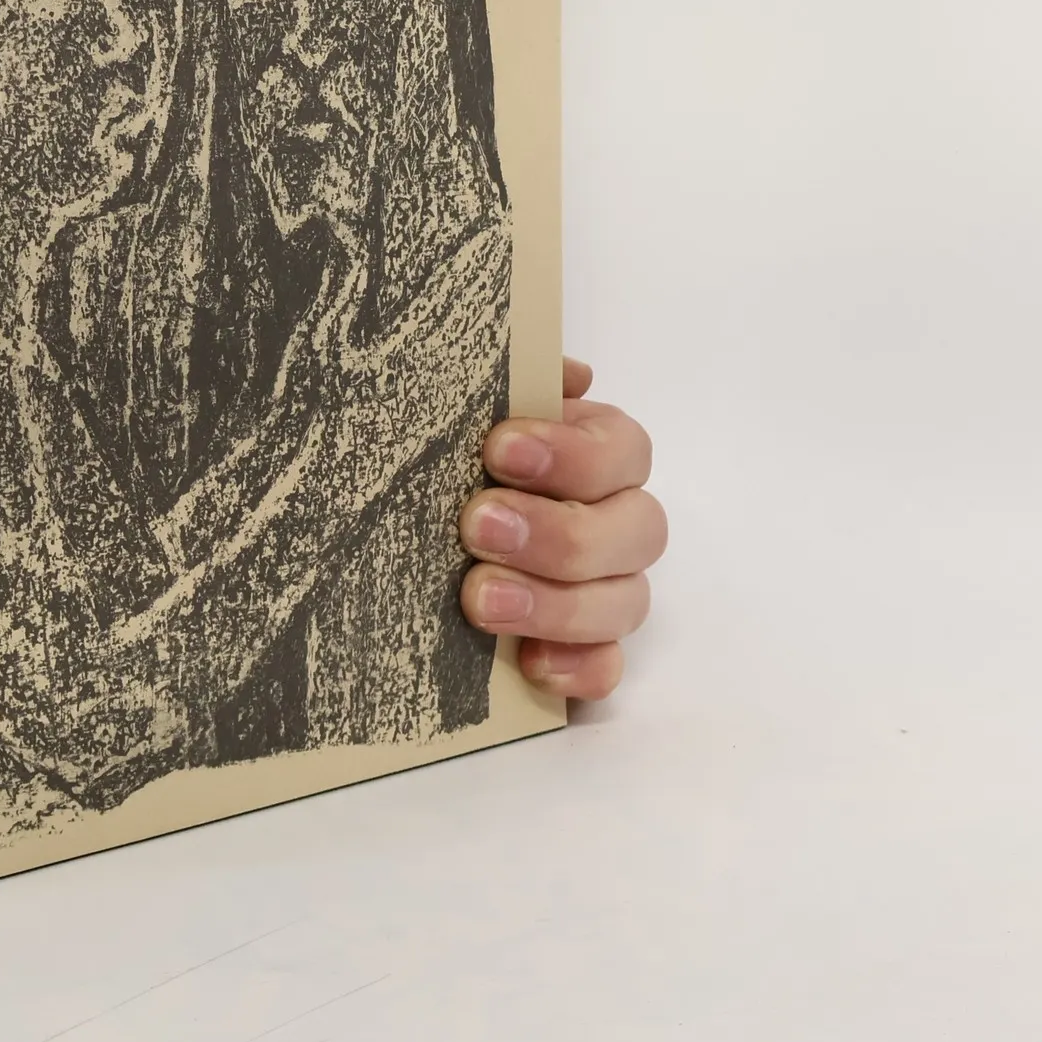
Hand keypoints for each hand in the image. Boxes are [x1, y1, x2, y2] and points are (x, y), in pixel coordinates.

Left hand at [457, 358, 663, 701]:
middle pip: (636, 531)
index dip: (571, 452)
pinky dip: (578, 669)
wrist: (405, 521)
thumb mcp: (469, 408)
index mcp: (598, 453)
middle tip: (479, 527)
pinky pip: (608, 669)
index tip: (498, 449)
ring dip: (557, 603)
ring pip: (626, 603)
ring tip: (481, 599)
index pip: (623, 451)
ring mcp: (607, 589)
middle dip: (559, 532)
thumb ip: (513, 380)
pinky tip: (530, 662)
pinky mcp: (583, 648)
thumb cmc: (453, 453)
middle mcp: (616, 520)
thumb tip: (569, 373)